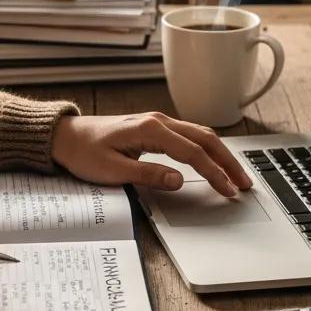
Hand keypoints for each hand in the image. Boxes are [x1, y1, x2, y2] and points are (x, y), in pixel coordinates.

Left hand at [51, 112, 252, 196]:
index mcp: (150, 130)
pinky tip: (215, 161)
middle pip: (205, 139)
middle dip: (228, 162)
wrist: (65, 136)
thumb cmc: (84, 153)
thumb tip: (179, 180)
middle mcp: (158, 121)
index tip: (228, 190)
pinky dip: (207, 148)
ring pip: (201, 135)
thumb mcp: (113, 170)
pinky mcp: (155, 128)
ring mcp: (158, 122)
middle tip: (245, 184)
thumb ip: (148, 175)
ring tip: (236, 175)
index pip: (192, 152)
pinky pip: (190, 135)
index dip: (214, 173)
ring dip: (221, 154)